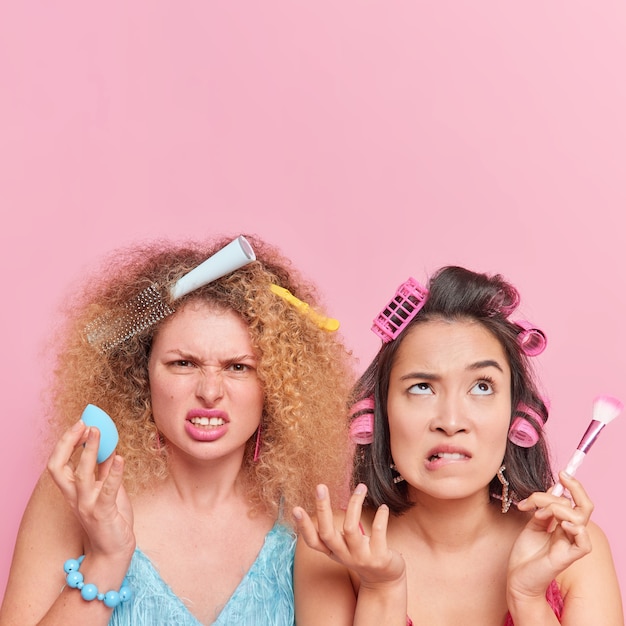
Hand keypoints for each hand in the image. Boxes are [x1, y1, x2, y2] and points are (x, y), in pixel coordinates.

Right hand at [47, 419, 134, 557]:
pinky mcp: (104, 513)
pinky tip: (121, 458)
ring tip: (98, 433)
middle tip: (84, 424)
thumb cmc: (111, 519)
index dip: (67, 443)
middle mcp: (75, 498)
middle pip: (59, 468)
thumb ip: (105, 471)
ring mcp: (87, 506)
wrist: (114, 551)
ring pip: (81, 476)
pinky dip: (113, 473)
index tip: (80, 424)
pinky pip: (107, 491)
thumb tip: (110, 446)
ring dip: (89, 452)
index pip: (59, 463)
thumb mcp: (107, 490)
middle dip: (69, 444)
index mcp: (73, 491)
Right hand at [293, 483, 405, 588]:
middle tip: (320, 486)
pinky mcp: (379, 558)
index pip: (313, 541)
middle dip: (322, 509)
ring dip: (354, 504)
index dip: (303, 526)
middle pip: (327, 533)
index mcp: (333, 550)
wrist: (385, 581)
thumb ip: (331, 531)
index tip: (295, 509)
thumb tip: (320, 500)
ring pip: (350, 529)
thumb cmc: (361, 555)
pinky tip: (384, 508)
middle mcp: (344, 555)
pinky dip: (380, 517)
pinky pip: (377, 532)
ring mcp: (361, 557)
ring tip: (361, 487)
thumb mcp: (342, 546)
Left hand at [507, 472, 592, 599]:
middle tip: (560, 478)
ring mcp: (570, 545)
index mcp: (563, 525)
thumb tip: (550, 491)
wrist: (517, 578)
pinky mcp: (566, 557)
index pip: (577, 503)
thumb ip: (542, 509)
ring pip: (579, 518)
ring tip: (537, 512)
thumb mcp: (532, 524)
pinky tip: (562, 524)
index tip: (561, 473)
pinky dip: (576, 529)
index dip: (573, 487)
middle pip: (584, 507)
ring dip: (556, 506)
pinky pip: (584, 544)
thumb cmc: (525, 554)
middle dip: (574, 488)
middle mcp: (570, 533)